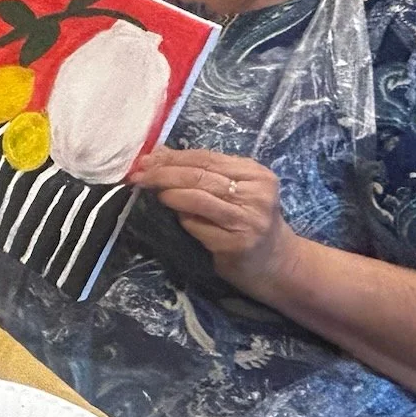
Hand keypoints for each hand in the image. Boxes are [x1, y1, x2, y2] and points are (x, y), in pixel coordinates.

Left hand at [130, 150, 298, 294]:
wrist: (276, 263)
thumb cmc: (249, 222)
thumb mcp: (236, 191)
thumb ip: (204, 173)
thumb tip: (159, 154)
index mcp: (256, 174)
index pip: (207, 158)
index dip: (173, 157)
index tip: (146, 159)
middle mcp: (256, 194)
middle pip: (200, 176)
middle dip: (163, 173)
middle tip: (139, 175)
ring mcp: (248, 219)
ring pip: (198, 198)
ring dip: (168, 193)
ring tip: (150, 191)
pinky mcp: (237, 243)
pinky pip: (198, 225)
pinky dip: (182, 218)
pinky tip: (174, 216)